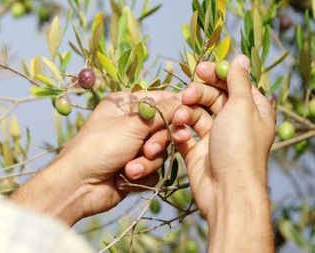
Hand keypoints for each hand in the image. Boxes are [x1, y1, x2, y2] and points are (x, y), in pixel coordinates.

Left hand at [11, 91, 180, 224]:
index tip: (184, 118)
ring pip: (160, 151)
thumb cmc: (100, 147)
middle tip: (147, 150)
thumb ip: (162, 113)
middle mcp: (129, 123)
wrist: (79, 186)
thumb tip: (184, 100)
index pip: (160, 99)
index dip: (174, 108)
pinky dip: (143, 174)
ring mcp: (132, 146)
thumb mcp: (132, 125)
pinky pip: (154, 168)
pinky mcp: (135, 167)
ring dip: (147, 162)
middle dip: (158, 142)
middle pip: (164, 127)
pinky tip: (126, 178)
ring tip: (129, 169)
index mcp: (125, 104)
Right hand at [162, 55, 274, 251]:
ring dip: (185, 112)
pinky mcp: (197, 150)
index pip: (232, 84)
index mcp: (251, 109)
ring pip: (194, 114)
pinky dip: (180, 131)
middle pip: (211, 97)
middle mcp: (233, 121)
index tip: (200, 70)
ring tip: (180, 118)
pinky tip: (179, 134)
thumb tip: (240, 58)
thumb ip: (238, 81)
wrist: (226, 189)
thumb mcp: (242, 106)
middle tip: (187, 95)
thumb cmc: (239, 146)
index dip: (216, 75)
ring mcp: (214, 137)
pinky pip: (184, 133)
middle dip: (197, 94)